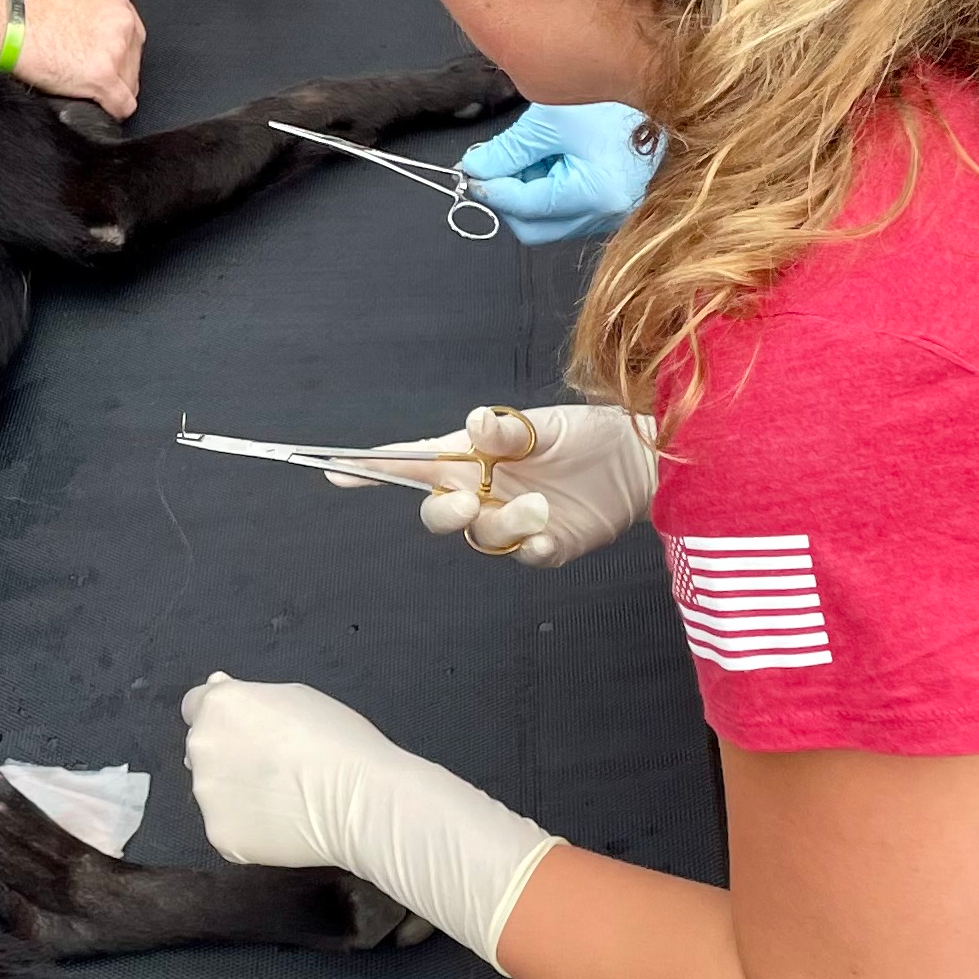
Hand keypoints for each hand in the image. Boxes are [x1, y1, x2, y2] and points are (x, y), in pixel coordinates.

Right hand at [5, 0, 143, 119]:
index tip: (103, 62)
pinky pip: (122, 106)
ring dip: (110, 93)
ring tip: (83, 92)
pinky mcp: (102, 77)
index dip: (116, 55)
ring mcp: (115, 50)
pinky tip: (96, 109)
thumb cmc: (22, 6)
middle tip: (86, 78)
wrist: (2, 17)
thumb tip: (87, 33)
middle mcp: (121, 23)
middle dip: (114, 74)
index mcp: (114, 1)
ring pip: (129, 85)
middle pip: (132, 62)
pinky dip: (110, 111)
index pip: (132, 37)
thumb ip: (89, 14)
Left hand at [181, 674, 558, 961]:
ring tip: (303, 806)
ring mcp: (212, 798)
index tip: (266, 739)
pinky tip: (298, 832)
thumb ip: (262, 705)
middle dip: (240, 760)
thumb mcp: (309, 705)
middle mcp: (206, 748)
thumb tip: (221, 691)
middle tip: (292, 775)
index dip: (236, 721)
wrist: (382, 808)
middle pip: (209, 751)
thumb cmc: (358, 745)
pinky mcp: (228, 841)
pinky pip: (236, 833)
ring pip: (221, 794)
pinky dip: (259, 834)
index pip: (203, 704)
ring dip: (249, 798)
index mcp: (227, 704)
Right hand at [331, 403, 655, 567]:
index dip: (374, 467)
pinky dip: (531, 547)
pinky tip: (546, 534)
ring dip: (503, 523)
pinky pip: (525, 555)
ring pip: (482, 536)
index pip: (415, 461)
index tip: (336, 470)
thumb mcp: (548, 423)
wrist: (642, 460)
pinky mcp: (547, 544)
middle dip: (442, 512)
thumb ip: (510, 430)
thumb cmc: (587, 432)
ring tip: (540, 505)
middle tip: (467, 500)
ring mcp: (514, 520)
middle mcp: (486, 490)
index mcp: (474, 456)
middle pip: (439, 512)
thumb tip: (474, 424)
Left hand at [456, 101, 662, 246]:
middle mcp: (612, 211)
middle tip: (492, 166)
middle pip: (536, 227)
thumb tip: (476, 168)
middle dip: (509, 198)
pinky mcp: (615, 202)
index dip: (491, 190)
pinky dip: (550, 188)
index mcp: (599, 193)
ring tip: (534, 150)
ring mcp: (616, 211)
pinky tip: (552, 157)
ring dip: (530, 192)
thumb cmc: (613, 95)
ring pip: (551, 221)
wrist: (655, 82)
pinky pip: (569, 209)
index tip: (471, 174)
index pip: (527, 207)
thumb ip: (507, 151)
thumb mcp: (550, 120)